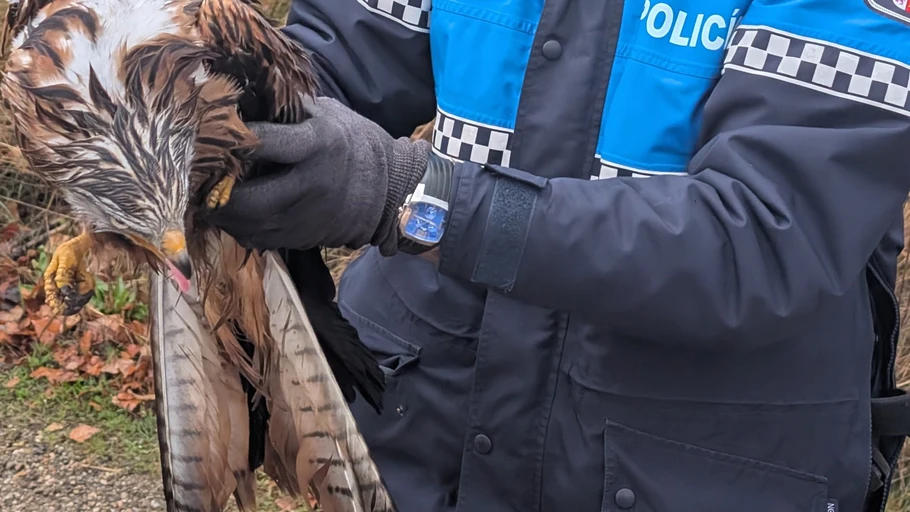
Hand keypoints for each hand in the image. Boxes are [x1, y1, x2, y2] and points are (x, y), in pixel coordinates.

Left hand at [206, 97, 430, 253]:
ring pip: (248, 226)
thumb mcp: (327, 114)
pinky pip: (259, 240)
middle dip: (214, 192)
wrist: (391, 190)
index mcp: (317, 145)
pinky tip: (232, 213)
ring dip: (221, 214)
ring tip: (207, 197)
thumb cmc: (355, 143)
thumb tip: (241, 101)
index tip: (206, 131)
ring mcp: (308, 218)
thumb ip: (287, 112)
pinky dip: (239, 228)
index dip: (228, 138)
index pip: (260, 142)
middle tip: (196, 178)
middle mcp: (311, 185)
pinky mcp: (304, 239)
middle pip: (246, 199)